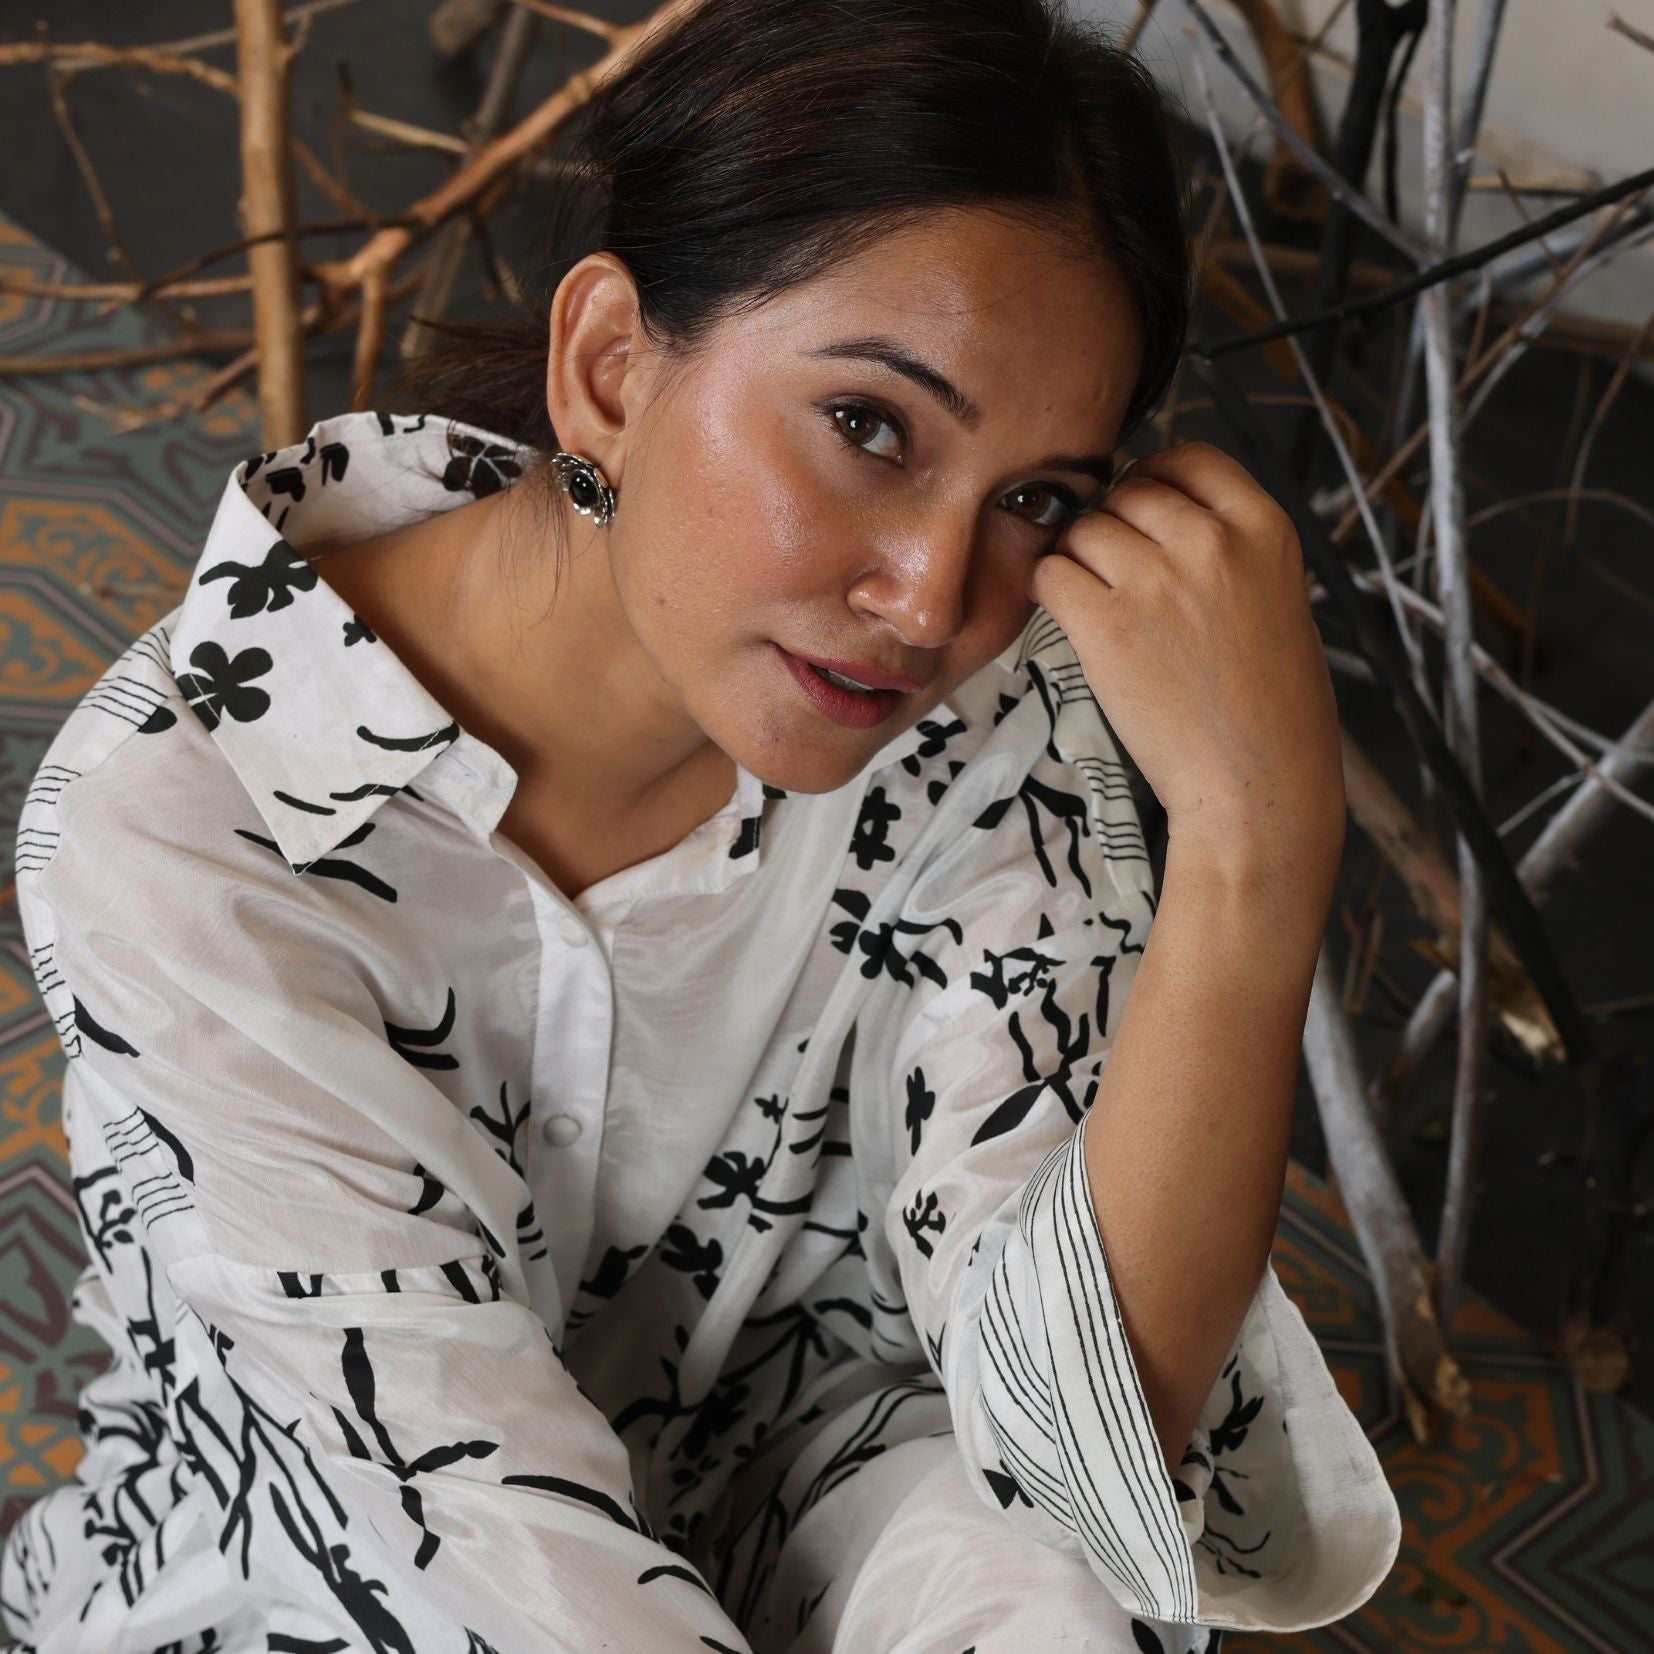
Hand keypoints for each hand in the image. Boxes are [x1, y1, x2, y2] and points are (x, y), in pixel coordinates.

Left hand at [1029, 440, 1344, 895]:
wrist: (1257, 781)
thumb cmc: (1269, 705)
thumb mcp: (1276, 596)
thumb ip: (1226, 546)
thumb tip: (1155, 508)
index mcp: (1264, 527)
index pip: (1187, 458)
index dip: (1153, 480)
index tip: (1142, 512)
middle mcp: (1210, 541)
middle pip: (1126, 492)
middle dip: (1111, 528)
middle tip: (1117, 578)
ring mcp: (1155, 580)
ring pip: (1082, 531)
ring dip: (1079, 563)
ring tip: (1104, 610)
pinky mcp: (1106, 624)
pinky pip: (1051, 575)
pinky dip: (1051, 595)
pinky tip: (1077, 626)